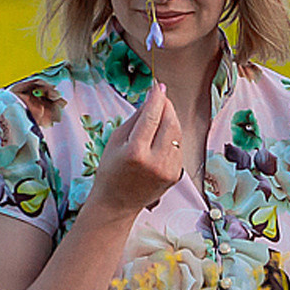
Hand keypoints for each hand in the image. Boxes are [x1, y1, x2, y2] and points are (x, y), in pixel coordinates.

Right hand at [88, 83, 185, 216]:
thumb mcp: (116, 140)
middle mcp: (155, 161)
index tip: (158, 86)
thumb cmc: (111, 170)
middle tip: (161, 97)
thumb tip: (152, 99)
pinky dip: (172, 137)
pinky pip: (178, 147)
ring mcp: (168, 170)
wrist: (117, 203)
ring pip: (177, 134)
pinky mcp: (175, 175)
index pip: (152, 117)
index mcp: (135, 152)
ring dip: (171, 120)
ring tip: (160, 115)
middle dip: (167, 106)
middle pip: (170, 123)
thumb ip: (135, 119)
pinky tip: (161, 136)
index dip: (157, 99)